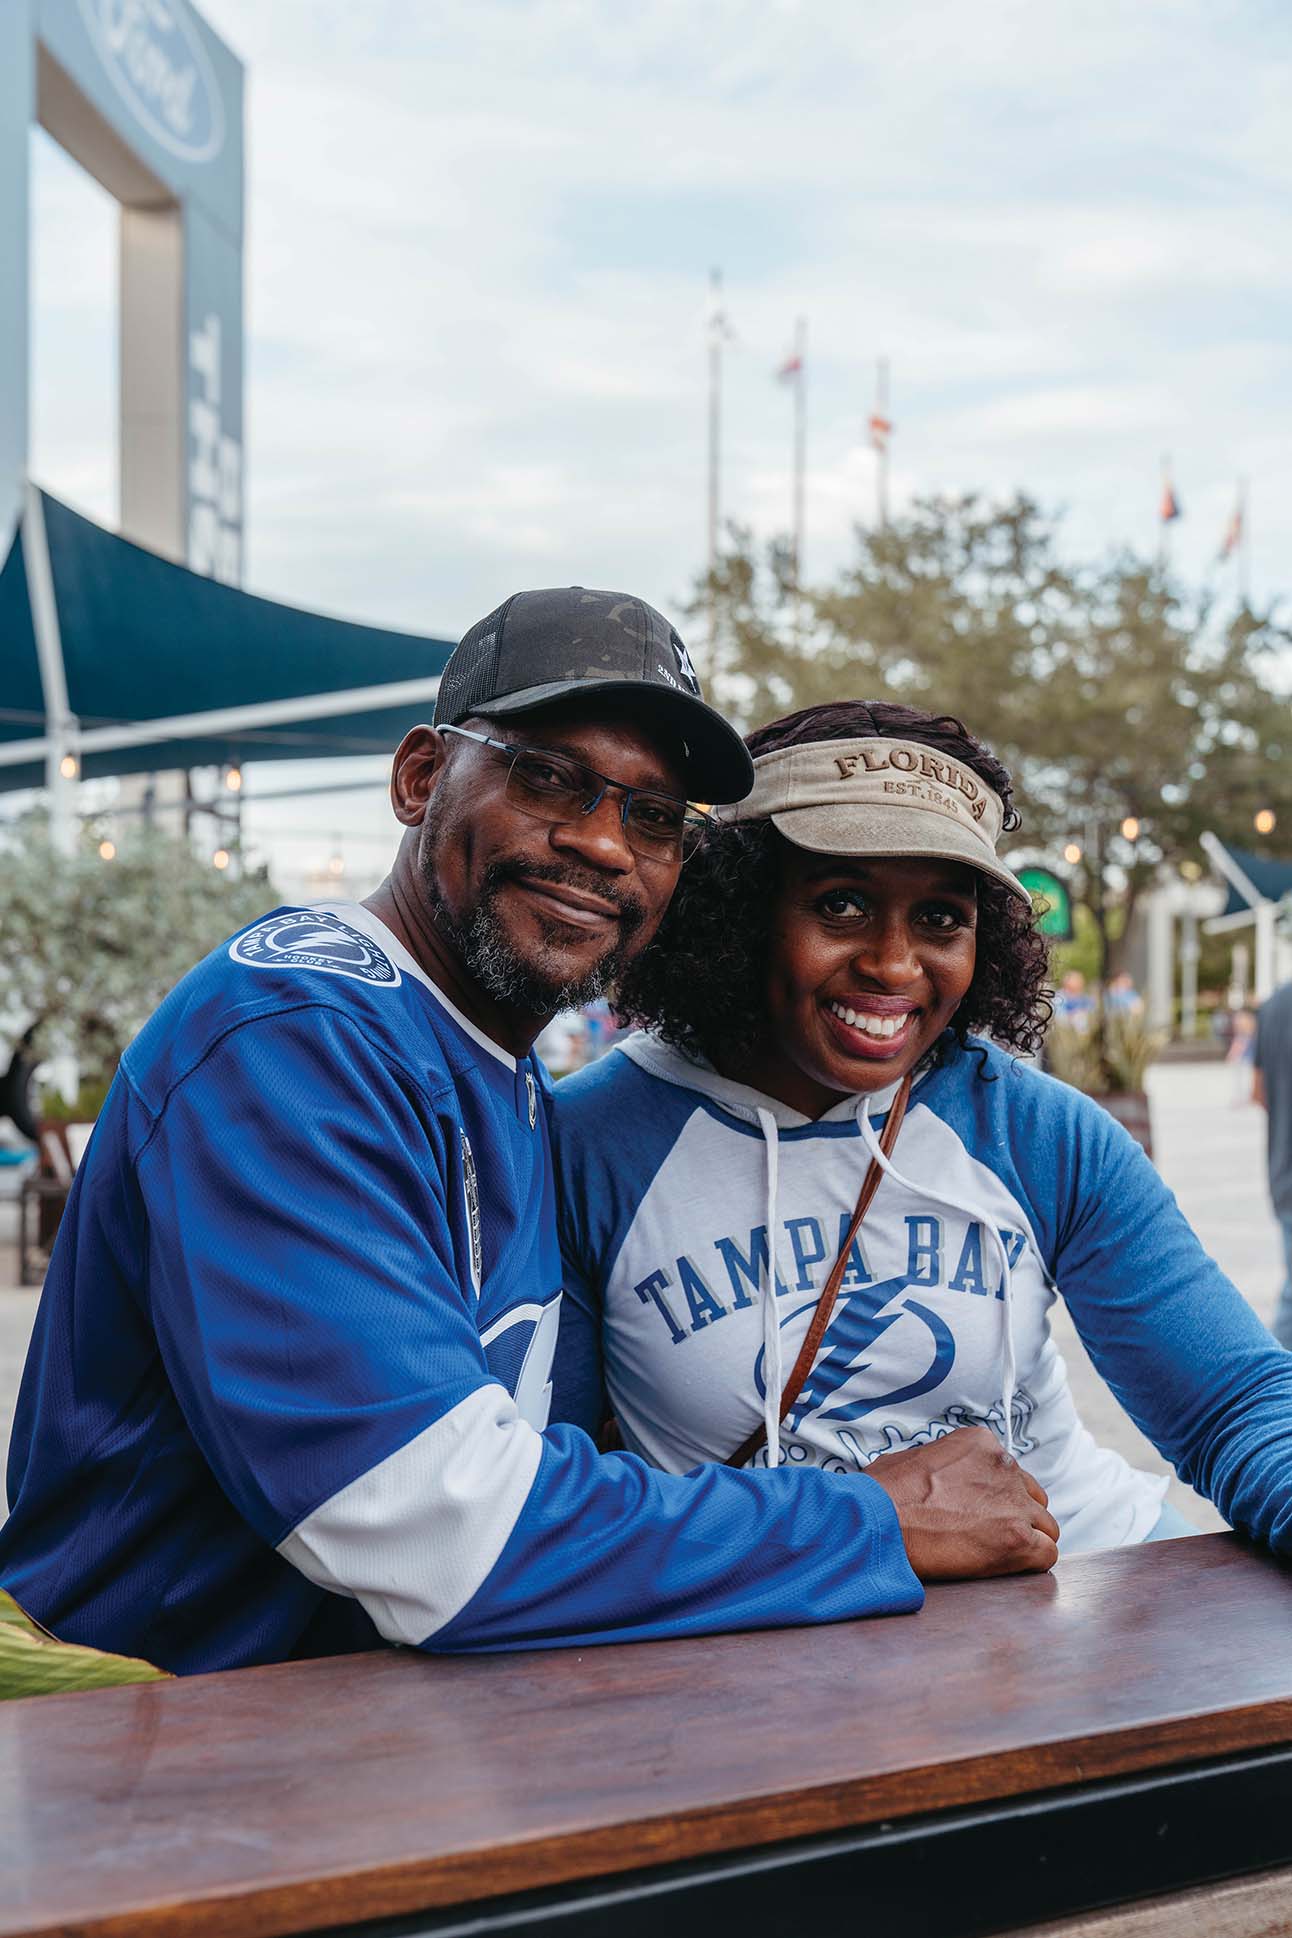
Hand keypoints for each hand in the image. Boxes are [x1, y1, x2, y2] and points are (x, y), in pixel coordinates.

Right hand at [864, 1425, 1059, 1580]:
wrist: (879, 1520)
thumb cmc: (883, 1493)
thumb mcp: (913, 1458)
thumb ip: (941, 1465)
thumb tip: (938, 1483)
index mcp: (980, 1444)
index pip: (1011, 1473)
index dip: (997, 1498)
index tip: (981, 1513)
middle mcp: (1004, 1466)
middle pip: (1033, 1498)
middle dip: (1017, 1518)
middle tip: (991, 1536)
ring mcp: (1014, 1502)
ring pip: (1045, 1527)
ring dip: (1026, 1542)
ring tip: (996, 1557)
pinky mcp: (1018, 1538)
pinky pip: (1046, 1554)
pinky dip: (1031, 1564)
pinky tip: (1006, 1569)